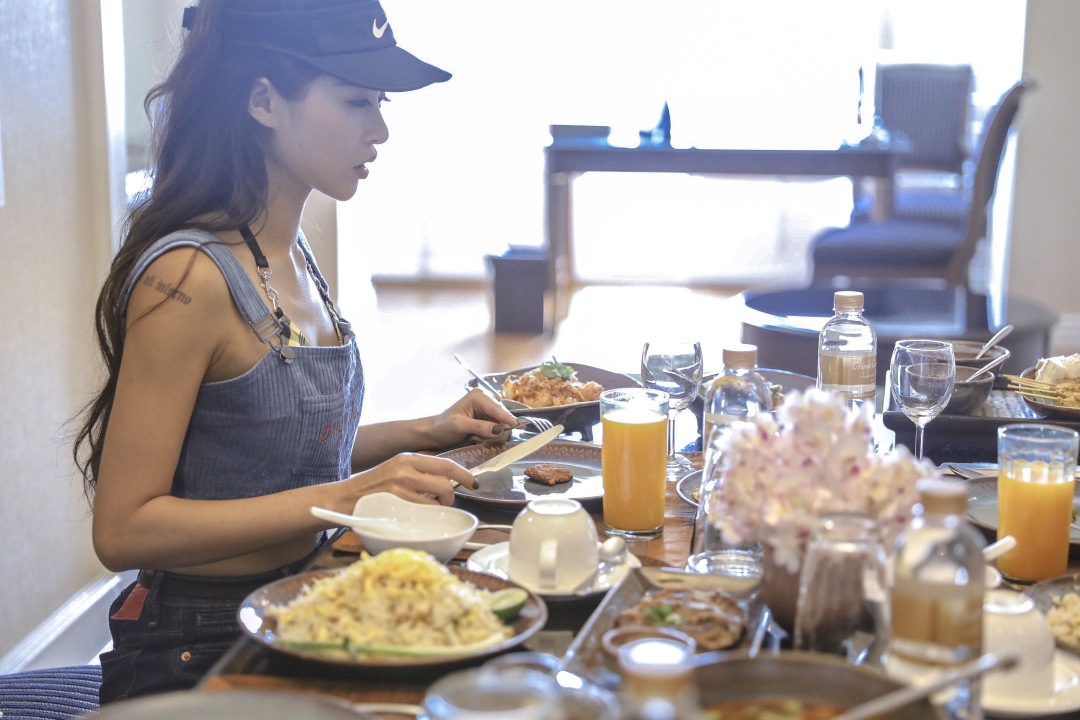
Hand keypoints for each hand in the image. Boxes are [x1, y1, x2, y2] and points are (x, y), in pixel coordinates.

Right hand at [346, 452, 476, 506]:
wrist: (343, 498)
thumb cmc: (372, 488)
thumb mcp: (395, 470)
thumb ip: (418, 472)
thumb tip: (446, 480)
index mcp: (407, 458)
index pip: (444, 463)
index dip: (463, 474)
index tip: (472, 483)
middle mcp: (405, 468)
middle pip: (445, 481)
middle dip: (452, 495)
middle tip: (447, 502)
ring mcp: (400, 485)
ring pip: (438, 497)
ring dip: (440, 507)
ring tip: (430, 510)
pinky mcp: (395, 502)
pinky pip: (425, 511)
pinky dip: (428, 516)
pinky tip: (419, 517)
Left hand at [427, 389, 517, 447]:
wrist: (434, 434)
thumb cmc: (443, 427)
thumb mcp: (459, 426)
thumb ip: (479, 427)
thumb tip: (499, 429)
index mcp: (478, 397)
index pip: (497, 409)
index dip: (506, 418)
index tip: (516, 426)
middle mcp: (485, 402)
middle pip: (501, 418)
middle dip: (493, 430)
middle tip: (477, 438)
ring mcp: (487, 412)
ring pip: (500, 426)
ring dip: (489, 436)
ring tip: (473, 438)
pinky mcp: (487, 422)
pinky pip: (495, 432)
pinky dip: (487, 437)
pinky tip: (476, 439)